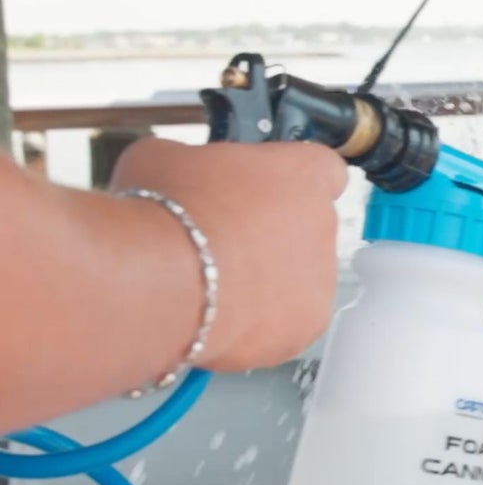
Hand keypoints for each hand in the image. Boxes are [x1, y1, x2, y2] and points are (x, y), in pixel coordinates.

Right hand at [111, 138, 348, 371]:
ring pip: (298, 280)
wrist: (157, 281)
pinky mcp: (307, 326)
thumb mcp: (163, 158)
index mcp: (304, 171)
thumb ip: (191, 161)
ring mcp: (320, 278)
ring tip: (211, 284)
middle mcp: (324, 222)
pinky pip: (285, 324)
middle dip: (269, 236)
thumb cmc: (163, 214)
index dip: (288, 182)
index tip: (262, 191)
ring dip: (264, 282)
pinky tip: (216, 314)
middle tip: (221, 242)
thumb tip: (176, 173)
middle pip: (306, 228)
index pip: (321, 170)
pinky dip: (257, 325)